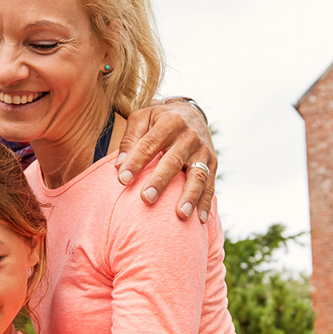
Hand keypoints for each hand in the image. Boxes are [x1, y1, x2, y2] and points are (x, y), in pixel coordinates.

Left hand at [117, 98, 215, 220]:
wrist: (191, 113)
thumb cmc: (159, 120)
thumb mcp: (142, 119)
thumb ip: (130, 140)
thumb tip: (119, 166)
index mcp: (169, 122)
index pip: (149, 144)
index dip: (136, 162)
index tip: (122, 180)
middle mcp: (189, 136)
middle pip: (173, 160)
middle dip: (160, 181)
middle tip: (146, 199)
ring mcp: (203, 151)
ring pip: (197, 175)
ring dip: (190, 196)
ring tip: (181, 215)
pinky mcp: (213, 163)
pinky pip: (210, 185)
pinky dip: (205, 203)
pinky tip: (198, 220)